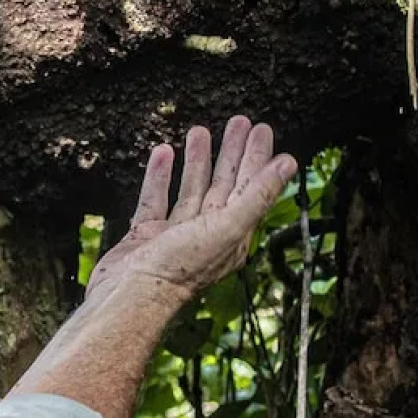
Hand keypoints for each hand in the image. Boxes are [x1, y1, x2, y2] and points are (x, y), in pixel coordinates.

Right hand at [86, 116, 296, 312]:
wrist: (128, 296)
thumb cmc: (179, 268)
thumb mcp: (227, 227)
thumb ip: (258, 194)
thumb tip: (289, 163)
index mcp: (233, 235)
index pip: (251, 188)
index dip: (257, 158)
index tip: (262, 129)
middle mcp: (208, 234)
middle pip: (224, 185)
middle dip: (232, 153)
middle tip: (238, 122)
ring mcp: (175, 235)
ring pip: (191, 189)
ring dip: (197, 160)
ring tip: (200, 130)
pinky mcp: (146, 235)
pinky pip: (155, 198)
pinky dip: (160, 176)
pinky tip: (163, 153)